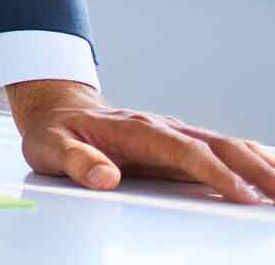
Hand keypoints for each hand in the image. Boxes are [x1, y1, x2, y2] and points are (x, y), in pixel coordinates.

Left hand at [8, 80, 274, 204]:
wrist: (60, 111)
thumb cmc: (57, 134)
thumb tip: (103, 178)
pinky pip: (227, 148)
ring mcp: (178, 133)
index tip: (240, 194)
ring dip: (263, 164)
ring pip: (230, 145)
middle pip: (219, 146)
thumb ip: (77, 163)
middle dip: (255, 170)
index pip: (185, 151)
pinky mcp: (185, 142)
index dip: (214, 172)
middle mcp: (165, 128)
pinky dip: (256, 158)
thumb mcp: (52, 149)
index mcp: (137, 131)